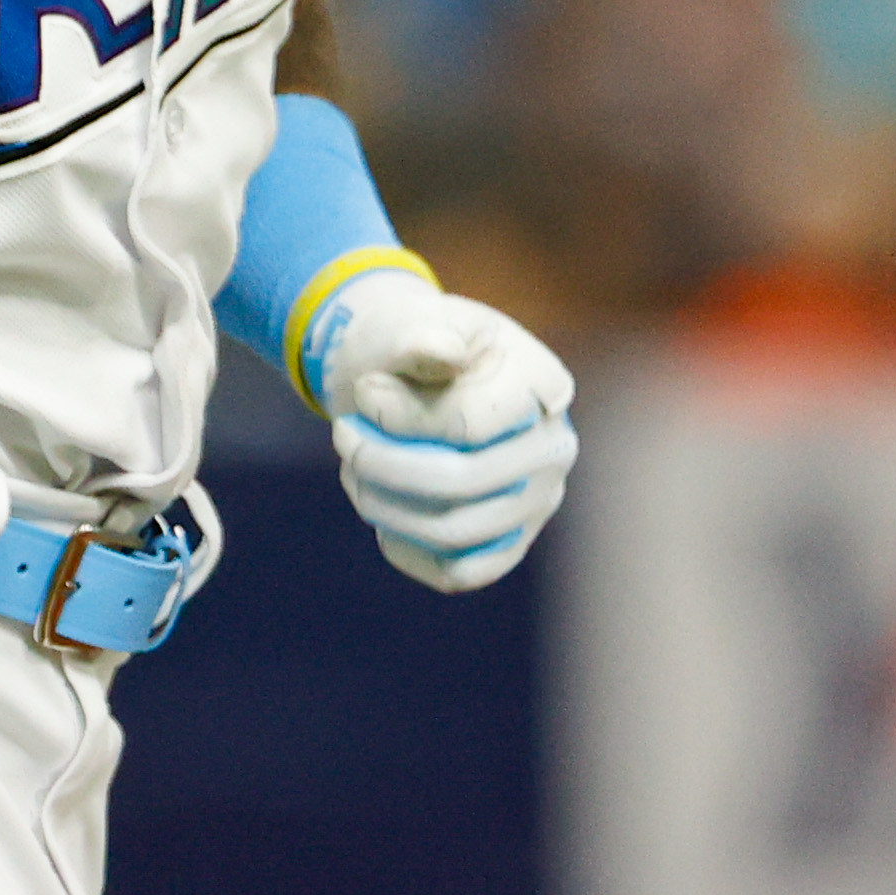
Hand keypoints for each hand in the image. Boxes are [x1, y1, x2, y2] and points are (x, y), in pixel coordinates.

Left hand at [309, 266, 576, 592]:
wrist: (413, 376)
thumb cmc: (412, 344)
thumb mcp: (411, 322)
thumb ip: (419, 335)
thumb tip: (441, 351)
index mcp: (544, 386)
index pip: (471, 423)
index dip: (401, 416)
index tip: (364, 392)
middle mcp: (554, 449)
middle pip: (462, 482)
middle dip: (381, 463)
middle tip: (342, 435)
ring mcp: (537, 502)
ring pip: (453, 531)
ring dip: (383, 505)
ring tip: (353, 470)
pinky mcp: (510, 543)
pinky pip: (458, 572)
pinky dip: (407, 548)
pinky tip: (382, 512)